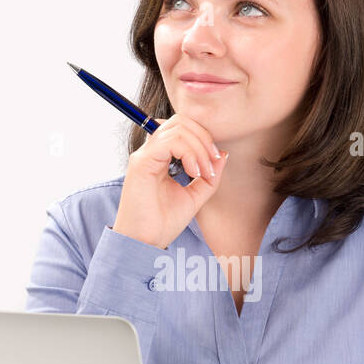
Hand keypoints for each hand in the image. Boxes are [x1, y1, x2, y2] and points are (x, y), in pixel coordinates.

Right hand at [111, 114, 228, 249]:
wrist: (144, 243)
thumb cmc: (163, 223)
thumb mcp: (194, 196)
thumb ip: (208, 175)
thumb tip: (222, 154)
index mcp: (160, 157)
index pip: (183, 127)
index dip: (203, 138)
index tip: (214, 162)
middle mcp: (151, 152)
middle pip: (181, 121)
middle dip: (203, 138)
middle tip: (212, 164)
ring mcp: (144, 156)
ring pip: (177, 129)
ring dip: (199, 148)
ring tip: (203, 172)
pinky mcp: (141, 163)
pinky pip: (169, 141)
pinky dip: (188, 153)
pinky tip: (193, 172)